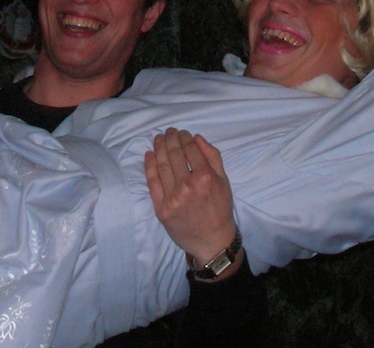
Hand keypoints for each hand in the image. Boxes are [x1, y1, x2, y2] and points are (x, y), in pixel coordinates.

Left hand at [145, 128, 239, 278]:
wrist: (212, 240)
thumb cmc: (220, 209)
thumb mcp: (224, 181)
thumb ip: (212, 157)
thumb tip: (197, 138)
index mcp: (205, 177)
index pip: (190, 149)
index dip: (185, 137)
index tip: (182, 132)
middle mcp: (187, 185)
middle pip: (174, 154)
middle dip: (170, 139)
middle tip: (169, 131)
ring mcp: (172, 197)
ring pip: (162, 165)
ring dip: (159, 148)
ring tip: (158, 138)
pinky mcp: (161, 208)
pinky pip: (152, 183)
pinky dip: (149, 166)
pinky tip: (149, 155)